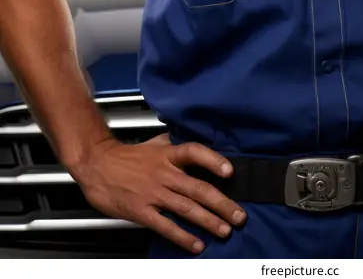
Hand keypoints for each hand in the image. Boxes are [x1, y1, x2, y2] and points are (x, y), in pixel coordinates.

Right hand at [73, 133, 246, 253]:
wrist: (98, 165)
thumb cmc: (128, 156)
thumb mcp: (155, 144)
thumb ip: (176, 146)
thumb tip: (197, 146)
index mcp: (168, 154)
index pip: (195, 152)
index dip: (213, 161)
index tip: (230, 172)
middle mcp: (164, 173)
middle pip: (198, 188)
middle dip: (222, 204)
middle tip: (239, 215)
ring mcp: (154, 193)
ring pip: (187, 208)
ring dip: (208, 221)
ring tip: (225, 230)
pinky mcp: (142, 211)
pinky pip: (166, 225)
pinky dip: (183, 236)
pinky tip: (197, 244)